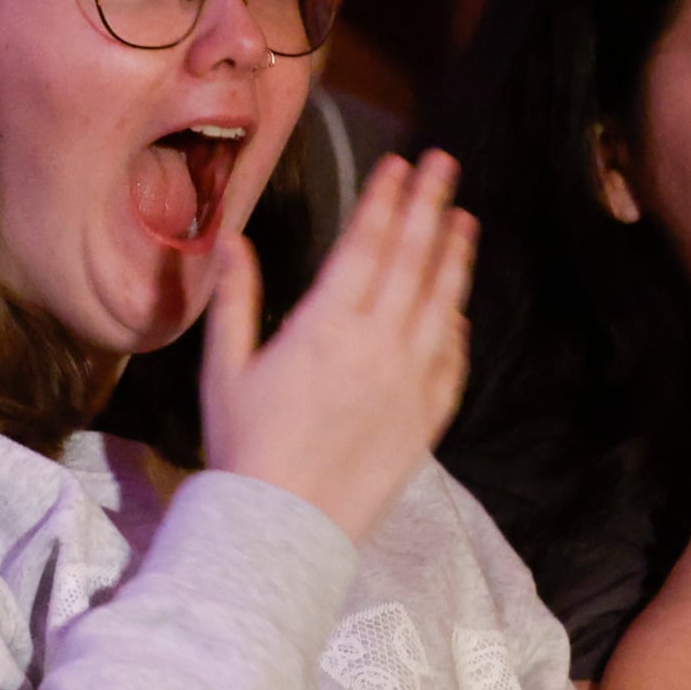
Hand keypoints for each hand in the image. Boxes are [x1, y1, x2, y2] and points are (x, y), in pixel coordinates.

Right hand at [201, 151, 474, 542]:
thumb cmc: (244, 445)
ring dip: (454, 258)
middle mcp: (378, 344)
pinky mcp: (426, 419)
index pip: (366, 244)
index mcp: (327, 325)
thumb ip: (237, 298)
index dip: (386, 200)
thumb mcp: (226, 367)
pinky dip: (457, 330)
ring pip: (442, 305)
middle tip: (446, 165)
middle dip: (429, 207)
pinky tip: (458, 310)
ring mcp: (409, 382)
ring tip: (464, 221)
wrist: (283, 526)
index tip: (400, 164)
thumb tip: (233, 238)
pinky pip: (451, 363)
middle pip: (413, 261)